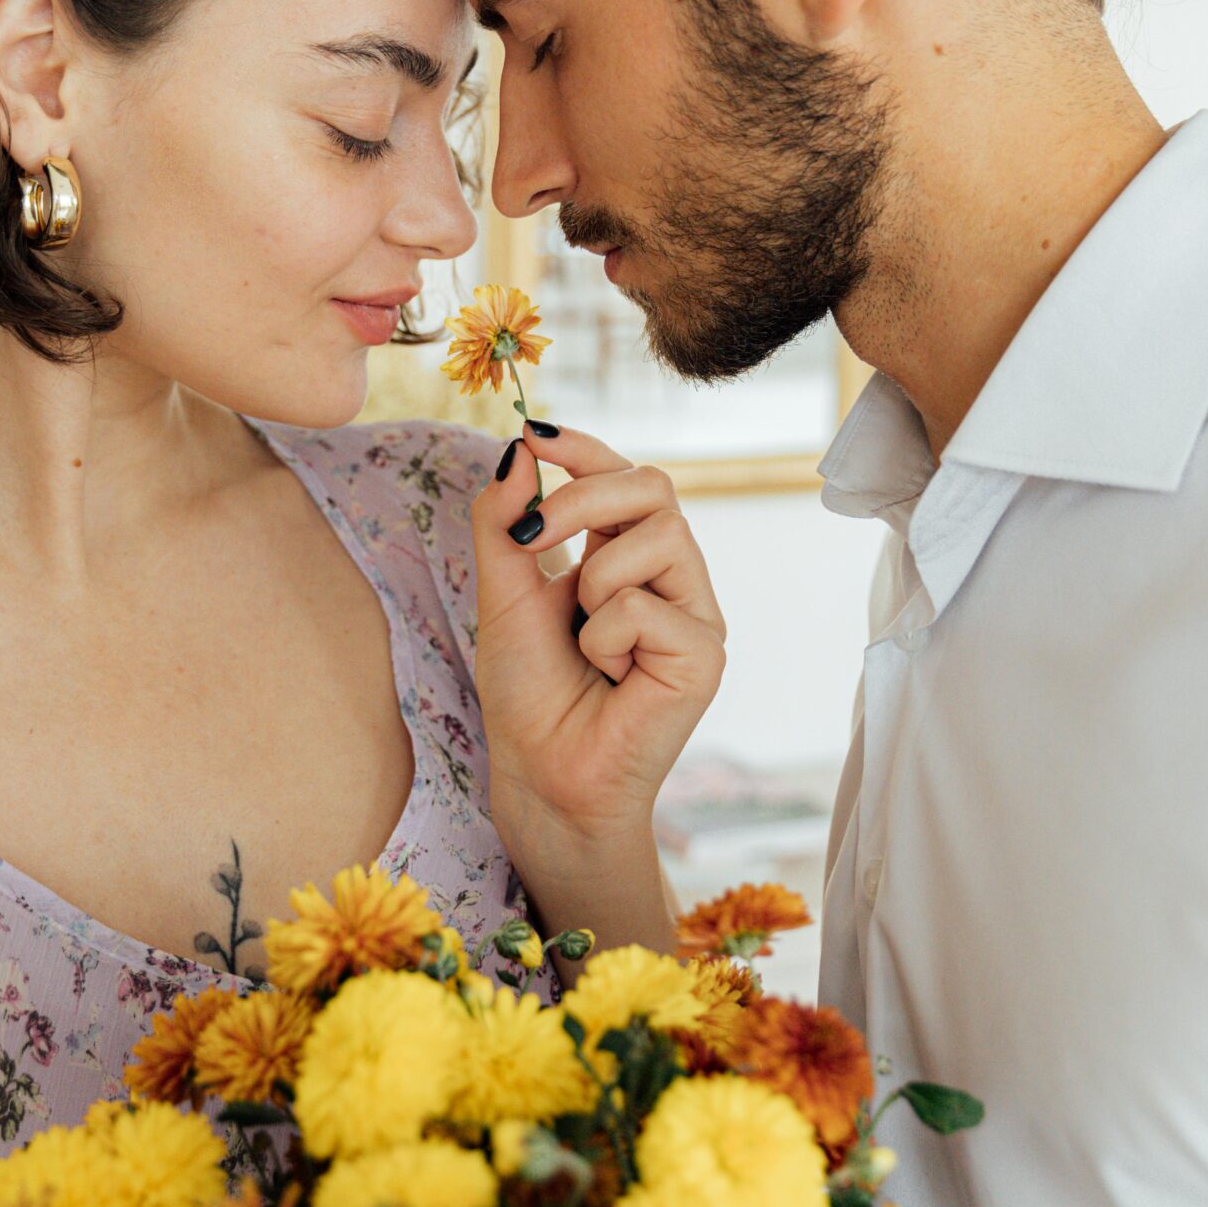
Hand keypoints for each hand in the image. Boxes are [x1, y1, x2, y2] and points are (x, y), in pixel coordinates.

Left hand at [471, 426, 725, 952]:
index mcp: (626, 556)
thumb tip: (519, 449)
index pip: (622, 476)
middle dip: (584, 496)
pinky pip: (647, 608)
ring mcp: (695, 614)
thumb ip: (505, 523)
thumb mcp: (502, 593)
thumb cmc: (530, 693)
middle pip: (654, 486)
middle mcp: (671, 577)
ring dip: (594, 585)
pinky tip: (612, 677)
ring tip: (585, 641)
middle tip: (530, 538)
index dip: (584, 448)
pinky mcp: (705, 654)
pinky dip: (606, 639)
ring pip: (657, 539)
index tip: (535, 432)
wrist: (540, 774)